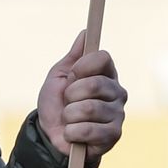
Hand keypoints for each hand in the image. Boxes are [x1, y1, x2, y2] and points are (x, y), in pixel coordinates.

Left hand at [36, 31, 126, 158]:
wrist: (50, 134)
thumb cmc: (56, 103)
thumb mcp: (59, 77)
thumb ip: (73, 56)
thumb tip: (85, 32)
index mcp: (106, 74)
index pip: (103, 57)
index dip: (83, 66)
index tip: (72, 76)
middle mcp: (117, 92)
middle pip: (95, 83)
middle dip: (71, 94)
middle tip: (67, 102)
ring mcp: (118, 114)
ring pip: (90, 108)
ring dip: (69, 115)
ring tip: (69, 119)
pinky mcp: (114, 135)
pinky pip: (89, 130)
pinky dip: (72, 132)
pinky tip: (73, 134)